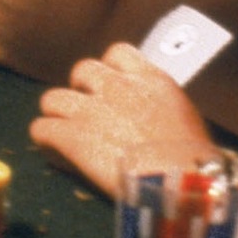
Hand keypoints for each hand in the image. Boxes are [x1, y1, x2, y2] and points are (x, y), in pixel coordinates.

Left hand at [30, 43, 215, 199]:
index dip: (110, 69)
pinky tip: (54, 151)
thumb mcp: (185, 120)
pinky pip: (41, 129)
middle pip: (82, 70)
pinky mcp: (72, 137)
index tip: (112, 87)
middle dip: (81, 89)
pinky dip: (45, 140)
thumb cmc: (196, 162)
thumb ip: (160, 107)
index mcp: (150, 79)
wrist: (182, 184)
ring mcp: (91, 110)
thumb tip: (150, 120)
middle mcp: (118, 86)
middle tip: (87, 112)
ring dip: (57, 114)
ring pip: (52, 98)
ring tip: (65, 133)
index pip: (118, 53)